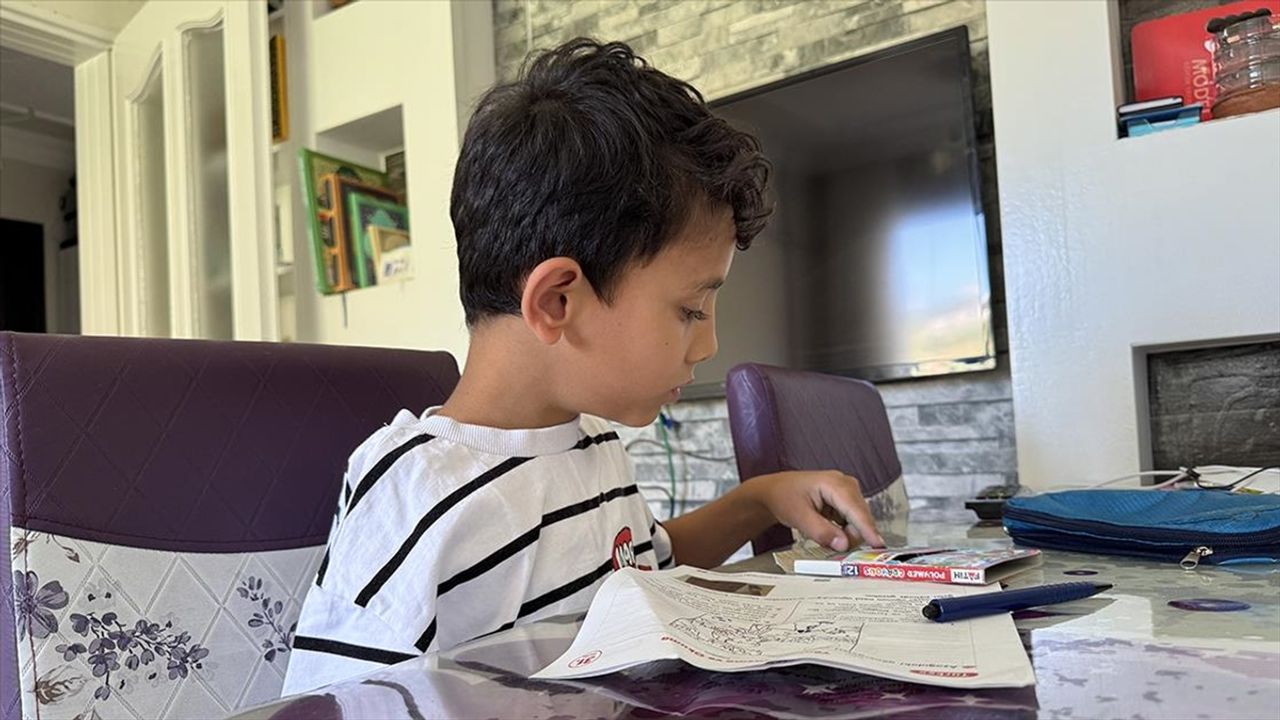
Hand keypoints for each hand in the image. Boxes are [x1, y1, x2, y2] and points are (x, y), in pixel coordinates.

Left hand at [745, 470, 884, 551]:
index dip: (867, 529)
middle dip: (850, 535)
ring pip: (858, 520)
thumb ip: (822, 532)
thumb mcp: (798, 517)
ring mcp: (847, 491)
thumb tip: (844, 544)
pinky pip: (853, 520)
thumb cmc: (783, 497)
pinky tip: (828, 529)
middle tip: (829, 543)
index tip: (878, 545)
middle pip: (860, 517)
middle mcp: (845, 484)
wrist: (774, 491)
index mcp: (834, 483)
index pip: (856, 510)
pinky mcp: (845, 500)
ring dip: (846, 533)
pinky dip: (844, 530)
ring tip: (822, 531)